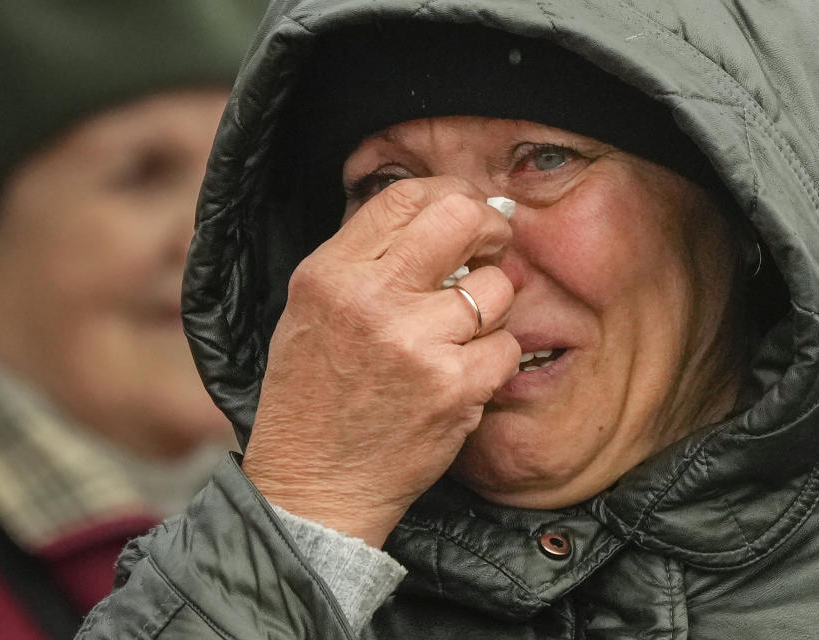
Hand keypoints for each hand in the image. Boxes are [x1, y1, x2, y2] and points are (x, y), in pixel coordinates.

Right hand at [242, 176, 519, 547]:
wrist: (317, 485)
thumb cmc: (313, 397)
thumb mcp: (312, 310)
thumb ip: (365, 259)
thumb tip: (439, 213)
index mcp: (330, 274)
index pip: (404, 197)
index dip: (449, 194)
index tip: (466, 211)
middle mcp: (371, 300)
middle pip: (459, 220)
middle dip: (488, 227)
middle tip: (491, 246)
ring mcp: (416, 344)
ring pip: (495, 288)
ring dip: (490, 307)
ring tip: (460, 334)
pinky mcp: (453, 388)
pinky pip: (506, 346)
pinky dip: (493, 359)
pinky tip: (463, 375)